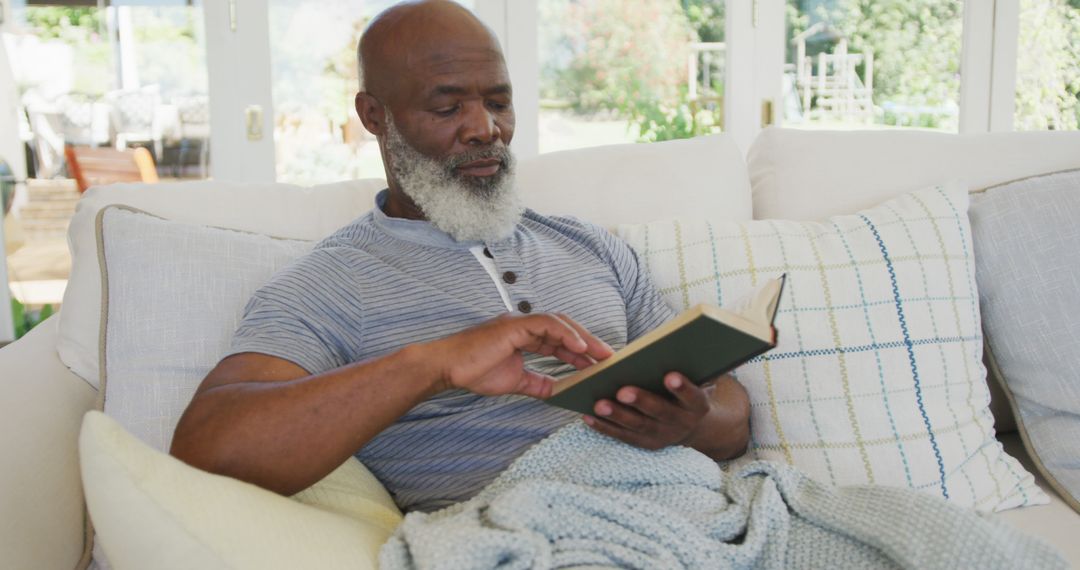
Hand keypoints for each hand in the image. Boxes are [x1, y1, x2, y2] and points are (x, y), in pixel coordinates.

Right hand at [427, 313, 613, 398]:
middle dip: (589, 343)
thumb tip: (559, 392)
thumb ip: (537, 383)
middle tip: (610, 359)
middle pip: (565, 329)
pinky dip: (565, 335)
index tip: (599, 365)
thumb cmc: (474, 372)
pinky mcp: (514, 326)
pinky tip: (581, 349)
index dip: (580, 351)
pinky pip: (546, 325)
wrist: (447, 369)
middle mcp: (524, 326)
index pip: (559, 340)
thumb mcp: (515, 382)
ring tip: (601, 355)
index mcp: (524, 337)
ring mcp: (519, 323)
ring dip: (583, 338)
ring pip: (560, 324)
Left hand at [584, 372, 711, 450]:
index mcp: (697, 405)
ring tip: (599, 404)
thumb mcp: (695, 380)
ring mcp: (663, 436)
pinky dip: (604, 427)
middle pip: (661, 413)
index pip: (692, 396)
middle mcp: (682, 423)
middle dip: (641, 402)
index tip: (670, 375)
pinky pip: (622, 435)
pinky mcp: (645, 443)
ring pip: (638, 426)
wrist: (690, 424)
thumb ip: (689, 366)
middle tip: (622, 391)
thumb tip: (678, 344)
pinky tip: (588, 415)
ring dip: (617, 415)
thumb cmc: (686, 391)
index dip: (682, 388)